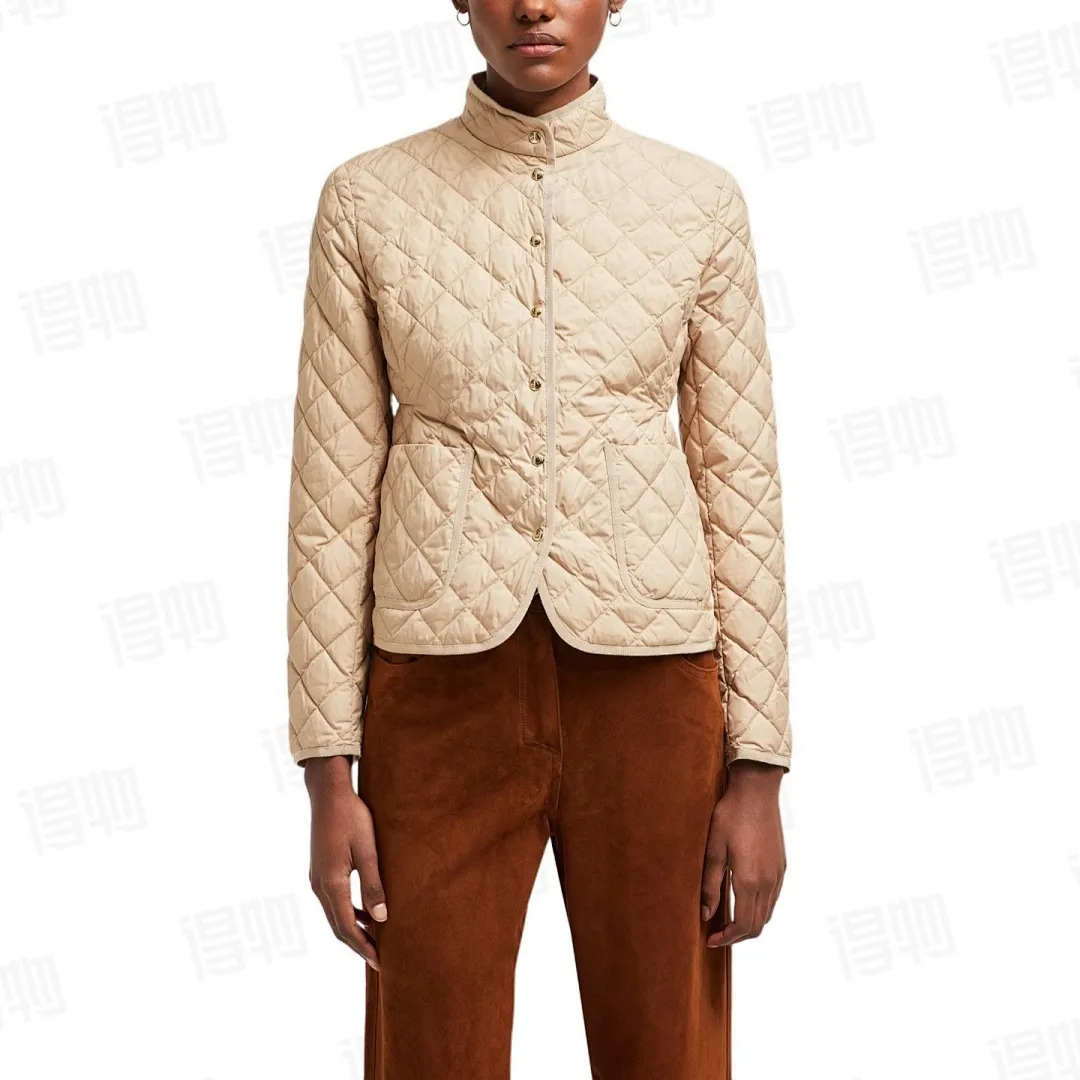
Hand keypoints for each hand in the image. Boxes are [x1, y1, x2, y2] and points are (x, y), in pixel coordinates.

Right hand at [305, 755, 386, 968]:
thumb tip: (381, 919)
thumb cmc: (351, 817)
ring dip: (352, 930)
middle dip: (357, 945)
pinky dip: (347, 913)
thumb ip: (373, 885)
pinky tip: (363, 913)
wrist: (328, 793)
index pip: (347, 927)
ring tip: (373, 942)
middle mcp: (319, 886)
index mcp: (331, 883)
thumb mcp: (368, 850)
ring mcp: (316, 878)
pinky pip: (332, 901)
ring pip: (334, 915)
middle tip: (378, 961)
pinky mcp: (319, 871)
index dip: (363, 947)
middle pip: (337, 926)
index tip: (380, 962)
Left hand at [700, 760, 785, 946]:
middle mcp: (769, 882)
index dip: (727, 938)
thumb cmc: (731, 816)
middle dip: (737, 935)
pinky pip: (773, 898)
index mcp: (750, 881)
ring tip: (728, 920)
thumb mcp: (713, 850)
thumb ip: (710, 886)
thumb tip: (705, 915)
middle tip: (717, 933)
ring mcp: (778, 875)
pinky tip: (743, 900)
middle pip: (757, 925)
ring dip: (749, 923)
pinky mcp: (782, 866)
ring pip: (767, 914)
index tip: (710, 939)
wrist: (756, 792)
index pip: (743, 925)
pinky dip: (759, 908)